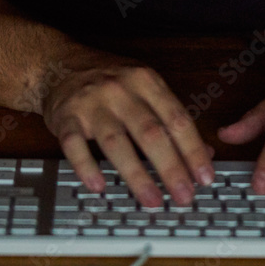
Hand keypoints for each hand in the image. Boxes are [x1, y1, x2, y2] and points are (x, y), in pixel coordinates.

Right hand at [40, 46, 214, 206]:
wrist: (59, 64)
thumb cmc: (108, 79)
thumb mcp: (144, 86)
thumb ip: (172, 117)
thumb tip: (203, 153)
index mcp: (146, 81)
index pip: (176, 118)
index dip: (193, 150)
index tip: (205, 176)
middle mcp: (121, 90)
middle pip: (151, 132)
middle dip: (171, 168)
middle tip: (184, 196)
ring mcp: (92, 103)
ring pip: (117, 142)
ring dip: (137, 176)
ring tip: (153, 201)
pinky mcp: (66, 118)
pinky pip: (75, 145)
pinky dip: (86, 167)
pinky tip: (99, 186)